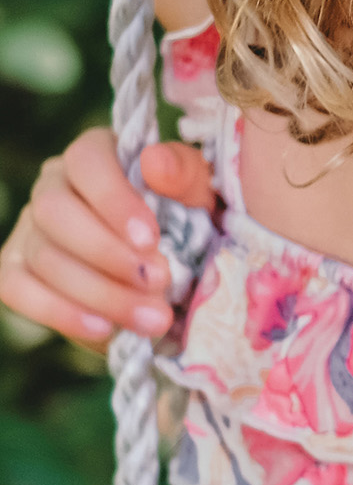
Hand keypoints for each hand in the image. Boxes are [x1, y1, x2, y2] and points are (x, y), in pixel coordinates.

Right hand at [0, 130, 215, 345]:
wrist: (174, 281)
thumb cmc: (188, 227)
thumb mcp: (201, 198)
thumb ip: (185, 176)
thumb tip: (156, 162)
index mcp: (94, 156)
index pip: (86, 160)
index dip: (114, 199)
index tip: (151, 240)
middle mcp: (52, 186)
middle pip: (54, 211)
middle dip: (108, 253)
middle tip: (160, 282)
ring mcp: (29, 230)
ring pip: (43, 256)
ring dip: (100, 293)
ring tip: (152, 318)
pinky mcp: (16, 272)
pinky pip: (18, 290)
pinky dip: (61, 313)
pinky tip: (104, 329)